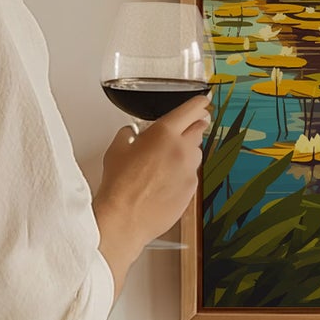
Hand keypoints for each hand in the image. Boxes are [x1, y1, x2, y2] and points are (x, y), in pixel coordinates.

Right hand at [93, 93, 212, 293]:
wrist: (125, 218)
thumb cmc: (119, 185)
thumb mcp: (116, 149)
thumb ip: (129, 134)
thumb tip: (132, 133)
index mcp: (164, 133)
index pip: (191, 109)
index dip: (199, 103)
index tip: (203, 101)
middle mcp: (182, 149)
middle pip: (199, 129)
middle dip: (194, 125)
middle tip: (186, 127)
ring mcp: (190, 171)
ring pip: (196, 153)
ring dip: (187, 151)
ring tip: (167, 160)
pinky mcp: (192, 190)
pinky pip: (192, 174)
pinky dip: (183, 173)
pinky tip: (166, 180)